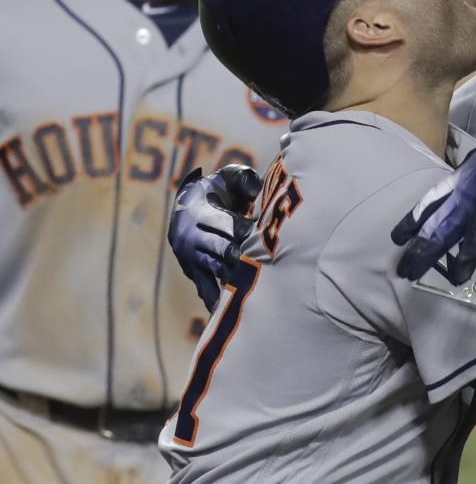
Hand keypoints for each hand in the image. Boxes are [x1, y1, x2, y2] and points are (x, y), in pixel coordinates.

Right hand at [168, 165, 261, 310]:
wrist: (189, 203)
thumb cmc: (219, 189)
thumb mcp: (230, 177)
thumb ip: (243, 179)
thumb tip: (255, 190)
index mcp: (202, 213)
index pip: (229, 226)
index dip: (249, 233)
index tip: (269, 241)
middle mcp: (192, 237)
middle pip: (223, 252)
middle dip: (244, 261)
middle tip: (267, 273)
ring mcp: (190, 257)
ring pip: (215, 272)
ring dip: (234, 283)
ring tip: (254, 298)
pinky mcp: (191, 271)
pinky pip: (204, 288)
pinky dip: (216, 301)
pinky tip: (228, 316)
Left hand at [392, 110, 475, 283]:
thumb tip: (475, 168)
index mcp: (459, 178)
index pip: (430, 202)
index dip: (414, 219)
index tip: (398, 236)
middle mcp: (459, 192)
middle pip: (431, 223)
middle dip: (415, 246)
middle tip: (401, 267)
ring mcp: (471, 202)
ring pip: (442, 234)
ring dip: (427, 255)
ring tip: (410, 273)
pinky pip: (474, 240)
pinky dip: (465, 259)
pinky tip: (457, 277)